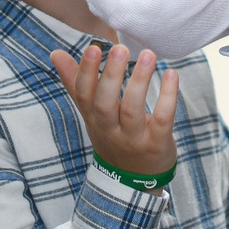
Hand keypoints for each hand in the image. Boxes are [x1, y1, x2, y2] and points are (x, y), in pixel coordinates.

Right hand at [49, 41, 180, 177]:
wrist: (133, 182)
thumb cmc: (112, 136)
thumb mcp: (91, 113)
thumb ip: (75, 82)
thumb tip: (56, 53)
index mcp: (93, 117)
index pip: (83, 94)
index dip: (85, 72)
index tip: (93, 47)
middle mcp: (110, 129)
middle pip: (104, 104)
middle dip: (110, 76)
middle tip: (120, 48)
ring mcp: (134, 138)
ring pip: (132, 110)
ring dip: (139, 81)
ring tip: (149, 55)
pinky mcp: (157, 143)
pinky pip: (162, 120)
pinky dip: (168, 98)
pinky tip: (172, 75)